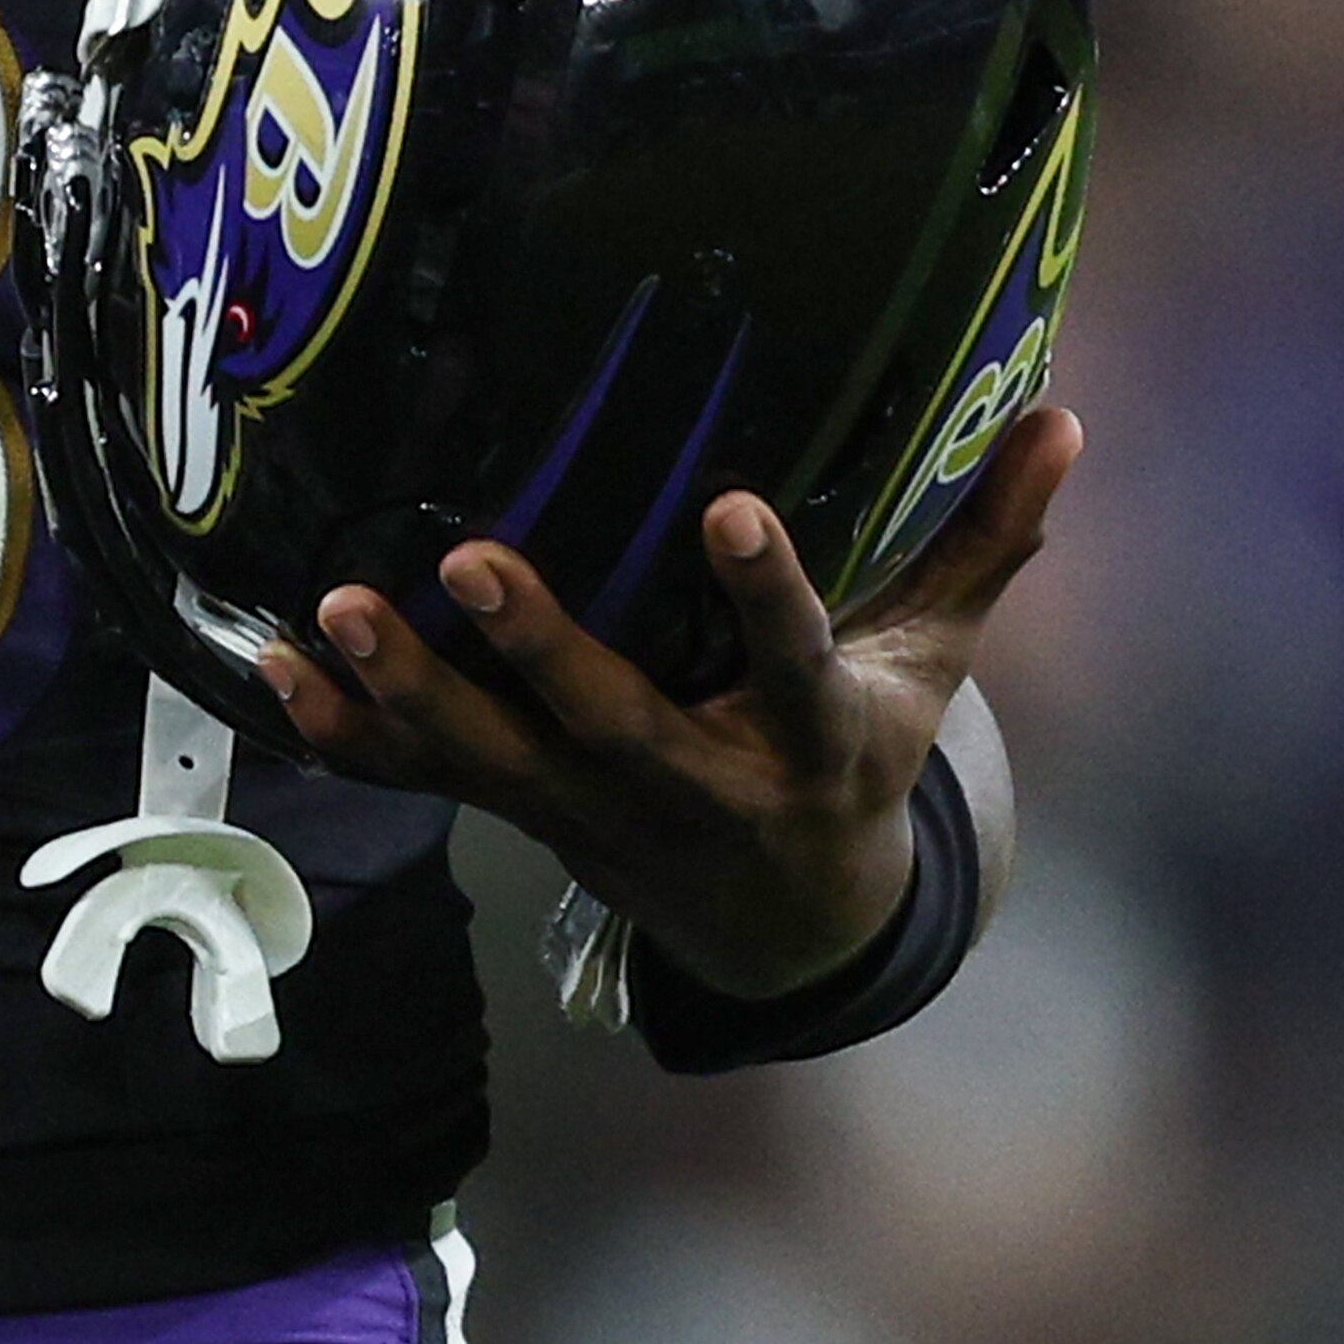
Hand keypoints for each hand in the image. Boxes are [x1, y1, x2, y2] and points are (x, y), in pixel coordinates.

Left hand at [264, 405, 1080, 1002]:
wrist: (788, 923)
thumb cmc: (861, 751)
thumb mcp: (933, 663)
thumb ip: (987, 541)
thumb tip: (1065, 419)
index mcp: (807, 741)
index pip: (789, 663)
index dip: (761, 593)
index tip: (727, 508)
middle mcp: (695, 788)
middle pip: (608, 723)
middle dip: (536, 650)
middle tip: (466, 561)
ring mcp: (597, 814)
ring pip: (493, 763)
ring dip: (410, 691)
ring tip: (336, 610)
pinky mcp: (529, 816)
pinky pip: (427, 782)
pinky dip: (350, 736)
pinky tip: (278, 671)